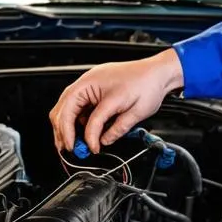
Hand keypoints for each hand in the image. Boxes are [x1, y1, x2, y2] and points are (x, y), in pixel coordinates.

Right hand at [49, 49, 183, 154]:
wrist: (159, 72)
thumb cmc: (148, 83)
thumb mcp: (134, 111)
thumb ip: (116, 128)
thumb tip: (103, 141)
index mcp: (92, 84)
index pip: (77, 114)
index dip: (81, 135)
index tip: (88, 148)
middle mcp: (87, 82)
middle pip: (62, 109)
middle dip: (63, 132)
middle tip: (68, 149)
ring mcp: (89, 85)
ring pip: (65, 108)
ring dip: (65, 127)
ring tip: (71, 144)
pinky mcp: (94, 89)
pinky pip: (77, 106)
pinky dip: (75, 120)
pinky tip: (82, 131)